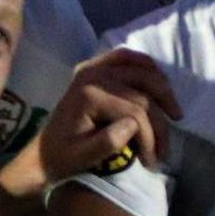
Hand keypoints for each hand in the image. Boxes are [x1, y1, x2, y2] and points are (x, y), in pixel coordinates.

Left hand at [29, 49, 179, 185]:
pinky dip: (145, 65)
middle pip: (143, 86)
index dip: (151, 135)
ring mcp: (93, 68)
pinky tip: (159, 79)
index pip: (135, 110)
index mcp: (89, 95)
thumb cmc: (62, 158)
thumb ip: (108, 142)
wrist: (41, 155)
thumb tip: (135, 124)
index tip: (154, 158)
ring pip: (140, 67)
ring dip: (161, 86)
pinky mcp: (93, 68)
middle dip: (162, 111)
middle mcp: (92, 74)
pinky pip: (125, 57)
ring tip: (173, 110)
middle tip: (172, 133)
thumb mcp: (83, 158)